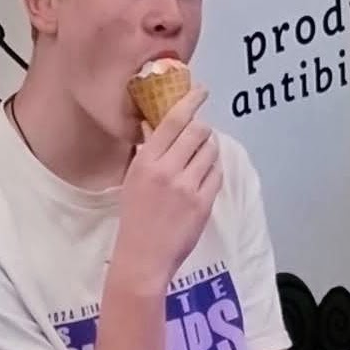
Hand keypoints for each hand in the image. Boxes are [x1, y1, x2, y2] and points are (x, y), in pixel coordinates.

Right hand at [108, 84, 221, 297]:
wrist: (143, 258)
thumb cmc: (135, 220)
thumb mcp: (133, 181)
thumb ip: (147, 153)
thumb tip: (156, 127)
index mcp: (145, 161)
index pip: (173, 120)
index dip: (191, 101)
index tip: (201, 91)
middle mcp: (167, 170)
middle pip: (198, 131)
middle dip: (202, 129)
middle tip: (200, 134)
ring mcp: (187, 186)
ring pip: (211, 151)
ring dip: (209, 149)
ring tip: (200, 158)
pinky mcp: (203, 202)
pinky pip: (216, 174)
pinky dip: (213, 170)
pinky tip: (204, 176)